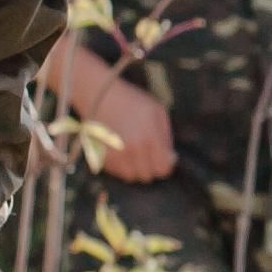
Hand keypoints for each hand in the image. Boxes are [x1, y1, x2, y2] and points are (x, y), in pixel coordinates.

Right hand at [41, 35, 176, 183]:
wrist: (100, 94)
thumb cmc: (132, 100)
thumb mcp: (157, 111)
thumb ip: (166, 137)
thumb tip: (171, 158)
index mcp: (148, 138)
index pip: (163, 168)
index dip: (166, 164)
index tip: (164, 157)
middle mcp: (132, 149)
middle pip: (148, 175)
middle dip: (151, 166)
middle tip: (148, 152)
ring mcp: (115, 154)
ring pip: (132, 177)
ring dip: (136, 168)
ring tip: (135, 152)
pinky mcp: (101, 156)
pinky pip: (117, 173)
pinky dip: (122, 166)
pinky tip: (122, 151)